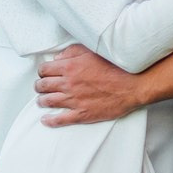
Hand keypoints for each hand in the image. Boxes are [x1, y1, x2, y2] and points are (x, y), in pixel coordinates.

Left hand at [35, 44, 151, 125]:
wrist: (133, 85)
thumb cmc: (116, 66)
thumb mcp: (93, 51)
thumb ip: (72, 52)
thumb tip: (57, 58)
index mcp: (70, 66)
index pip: (44, 69)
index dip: (42, 71)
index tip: (45, 74)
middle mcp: (68, 83)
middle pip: (43, 85)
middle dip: (39, 86)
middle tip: (41, 87)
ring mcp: (74, 100)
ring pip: (48, 101)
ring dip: (42, 101)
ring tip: (42, 101)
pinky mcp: (82, 114)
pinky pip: (60, 119)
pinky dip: (50, 120)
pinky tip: (45, 120)